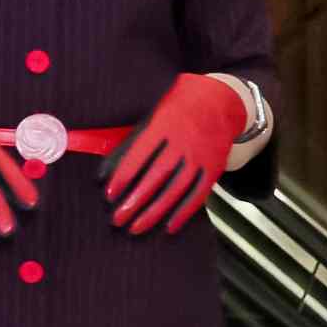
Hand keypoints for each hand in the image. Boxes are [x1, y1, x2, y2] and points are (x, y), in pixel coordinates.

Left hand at [104, 72, 244, 235]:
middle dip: (135, 201)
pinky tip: (170, 226)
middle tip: (118, 219)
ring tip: (137, 227)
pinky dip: (185, 212)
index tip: (109, 195)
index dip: (123, 176)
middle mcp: (184, 141)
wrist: (221, 99)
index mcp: (164, 124)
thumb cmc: (177, 107)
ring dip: (155, 212)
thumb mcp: (152, 115)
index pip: (139, 155)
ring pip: (177, 189)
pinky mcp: (215, 166)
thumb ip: (132, 141)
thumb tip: (105, 170)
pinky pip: (199, 193)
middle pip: (157, 176)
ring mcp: (201, 155)